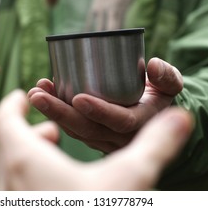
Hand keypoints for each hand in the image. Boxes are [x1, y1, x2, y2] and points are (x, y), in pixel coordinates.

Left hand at [0, 89, 192, 189]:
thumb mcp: (130, 178)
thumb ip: (155, 145)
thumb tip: (181, 117)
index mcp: (26, 161)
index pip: (4, 119)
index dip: (12, 103)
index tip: (23, 96)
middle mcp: (8, 184)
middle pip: (8, 144)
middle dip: (30, 131)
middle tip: (53, 129)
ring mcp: (9, 204)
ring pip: (10, 171)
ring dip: (29, 157)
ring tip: (55, 157)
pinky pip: (14, 191)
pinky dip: (28, 181)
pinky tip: (58, 190)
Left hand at [28, 57, 182, 152]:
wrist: (156, 119)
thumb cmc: (161, 98)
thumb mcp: (171, 87)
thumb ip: (167, 76)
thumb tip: (152, 65)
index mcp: (141, 125)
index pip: (120, 122)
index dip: (100, 111)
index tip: (78, 97)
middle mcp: (120, 139)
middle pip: (88, 130)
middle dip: (61, 112)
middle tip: (38, 94)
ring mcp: (105, 143)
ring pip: (76, 132)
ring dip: (53, 113)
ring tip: (36, 94)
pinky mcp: (93, 140)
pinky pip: (73, 131)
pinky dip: (56, 116)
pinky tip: (42, 98)